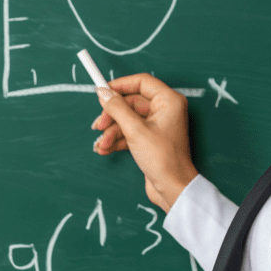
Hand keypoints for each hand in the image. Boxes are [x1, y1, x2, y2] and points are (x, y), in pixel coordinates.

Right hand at [91, 73, 197, 213]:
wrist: (172, 188)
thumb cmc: (163, 159)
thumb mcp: (135, 130)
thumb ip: (117, 108)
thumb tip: (103, 93)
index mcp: (169, 101)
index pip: (142, 82)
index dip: (120, 85)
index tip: (102, 91)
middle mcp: (165, 110)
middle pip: (131, 102)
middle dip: (112, 115)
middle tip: (98, 125)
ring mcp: (157, 125)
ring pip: (128, 119)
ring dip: (111, 131)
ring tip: (101, 144)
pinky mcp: (150, 139)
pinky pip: (129, 132)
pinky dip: (116, 140)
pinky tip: (105, 149)